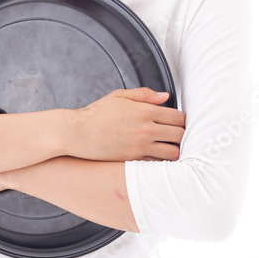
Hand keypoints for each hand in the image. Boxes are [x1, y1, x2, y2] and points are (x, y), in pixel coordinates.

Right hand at [66, 87, 185, 161]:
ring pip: (172, 152)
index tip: (177, 122)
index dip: (181, 120)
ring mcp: (140, 147)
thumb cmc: (96, 114)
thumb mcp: (119, 96)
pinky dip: (161, 160)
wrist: (77, 133)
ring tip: (169, 146)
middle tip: (175, 135)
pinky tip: (157, 156)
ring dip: (174, 149)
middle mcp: (145, 130)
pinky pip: (157, 163)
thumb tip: (164, 97)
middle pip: (179, 135)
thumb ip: (144, 94)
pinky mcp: (133, 160)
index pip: (177, 117)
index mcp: (144, 111)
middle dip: (180, 134)